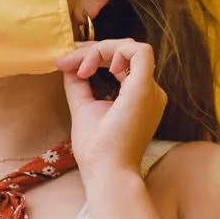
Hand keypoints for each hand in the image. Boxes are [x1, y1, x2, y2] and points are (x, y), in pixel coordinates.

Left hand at [55, 38, 167, 174]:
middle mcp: (151, 91)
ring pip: (131, 47)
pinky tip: (92, 67)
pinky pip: (139, 51)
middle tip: (68, 60)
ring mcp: (151, 89)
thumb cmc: (97, 150)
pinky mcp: (145, 88)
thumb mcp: (84, 107)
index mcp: (140, 96)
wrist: (106, 171)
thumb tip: (68, 63)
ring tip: (79, 68)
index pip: (123, 62)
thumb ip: (79, 84)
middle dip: (95, 49)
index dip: (96, 55)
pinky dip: (113, 50)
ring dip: (100, 50)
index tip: (68, 63)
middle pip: (126, 52)